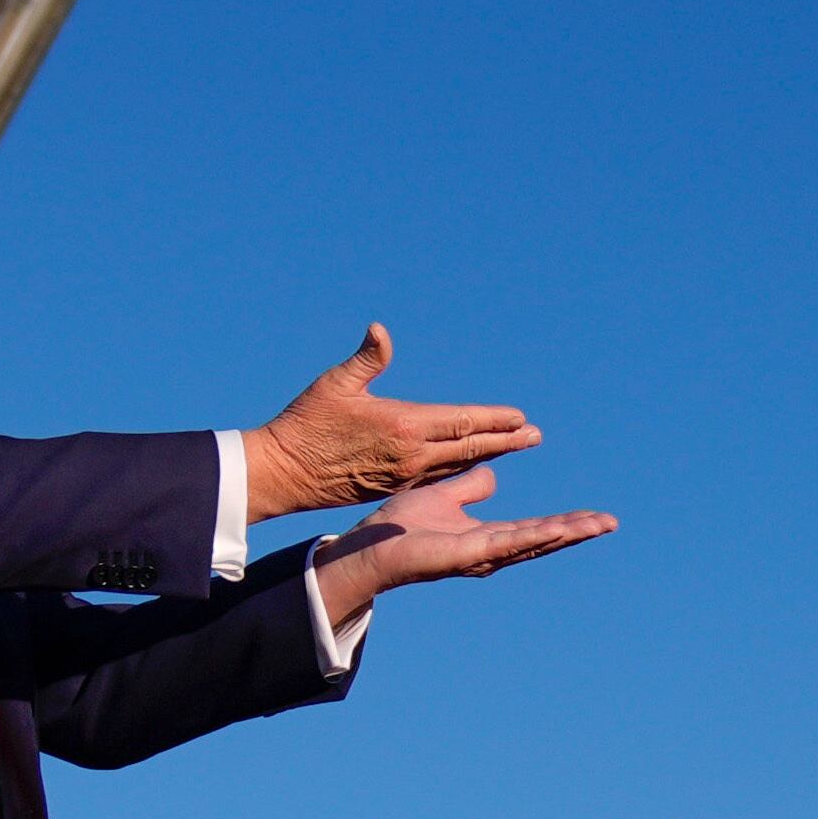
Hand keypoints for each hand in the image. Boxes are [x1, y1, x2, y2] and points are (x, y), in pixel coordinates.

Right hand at [246, 323, 544, 517]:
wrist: (282, 473)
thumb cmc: (305, 423)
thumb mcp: (335, 384)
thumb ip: (366, 359)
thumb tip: (379, 330)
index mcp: (405, 426)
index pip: (463, 421)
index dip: (494, 420)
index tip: (521, 417)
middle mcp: (412, 455)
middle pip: (470, 447)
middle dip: (505, 441)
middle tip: (535, 435)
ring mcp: (404, 476)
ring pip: (456, 464)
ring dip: (486, 455)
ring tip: (510, 447)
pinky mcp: (392, 488)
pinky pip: (436, 477)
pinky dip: (458, 468)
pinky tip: (469, 463)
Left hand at [313, 460, 616, 622]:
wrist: (369, 547)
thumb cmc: (401, 527)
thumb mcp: (444, 496)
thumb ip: (470, 487)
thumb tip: (493, 474)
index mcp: (487, 537)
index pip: (536, 528)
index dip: (566, 522)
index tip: (596, 517)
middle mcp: (490, 551)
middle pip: (544, 540)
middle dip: (578, 531)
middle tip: (611, 522)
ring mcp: (481, 555)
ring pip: (533, 542)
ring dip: (567, 534)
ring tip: (598, 525)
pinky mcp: (467, 554)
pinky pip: (508, 542)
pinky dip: (535, 536)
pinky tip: (560, 529)